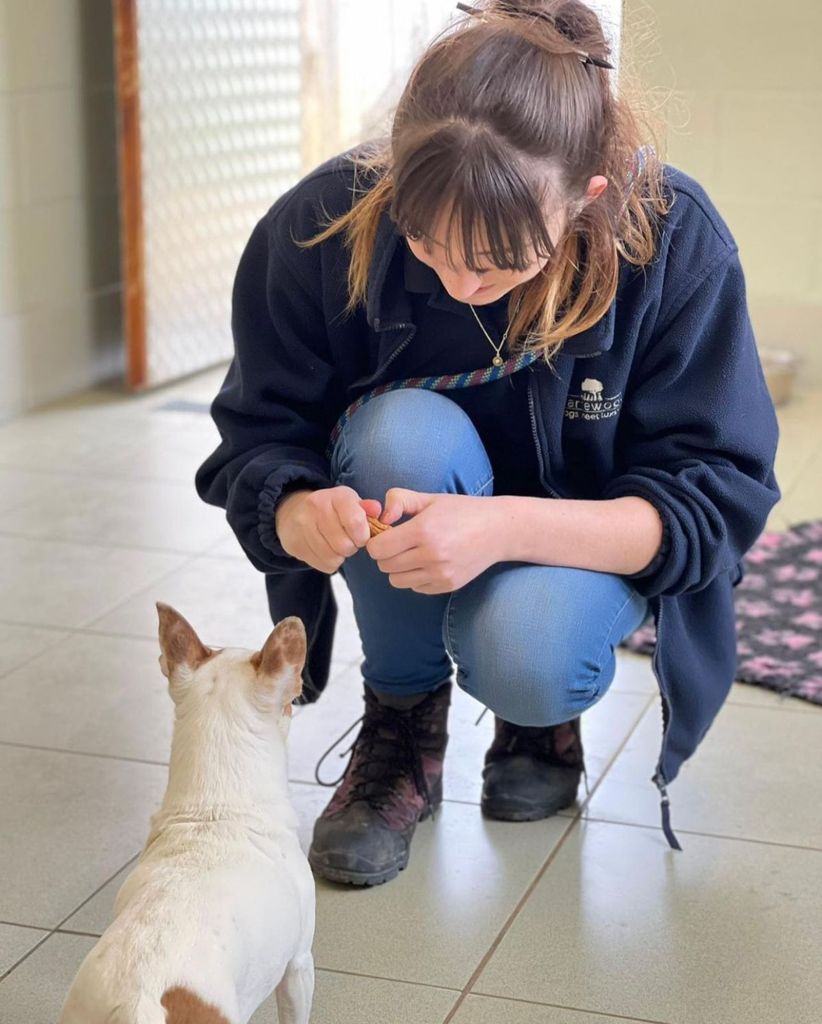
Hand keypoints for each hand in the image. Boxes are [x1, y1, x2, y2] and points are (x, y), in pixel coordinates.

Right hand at [275, 486, 381, 573]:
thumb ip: (368, 508)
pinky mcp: (295, 543)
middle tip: (348, 541)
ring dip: (340, 556)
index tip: (362, 536)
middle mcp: (317, 507)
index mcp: (337, 496)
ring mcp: (302, 525)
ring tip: (337, 546)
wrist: (295, 512)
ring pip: (332, 557)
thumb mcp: (352, 503)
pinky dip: (329, 563)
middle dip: (351, 547)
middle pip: (344, 545)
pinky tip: (326, 551)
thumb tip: (376, 510)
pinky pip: (322, 565)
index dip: (363, 536)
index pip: (356, 523)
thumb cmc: (333, 510)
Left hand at [366, 488, 502, 593]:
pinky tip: (427, 563)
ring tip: (411, 554)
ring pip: (396, 580)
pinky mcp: (448, 585)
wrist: (499, 530)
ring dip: (398, 568)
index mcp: (423, 530)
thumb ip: (399, 500)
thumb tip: (380, 518)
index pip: (378, 548)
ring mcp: (440, 574)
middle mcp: (431, 555)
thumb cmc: (462, 511)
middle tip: (397, 543)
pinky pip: (415, 588)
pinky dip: (415, 577)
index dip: (376, 541)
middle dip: (385, 554)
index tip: (385, 534)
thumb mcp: (430, 498)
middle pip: (384, 566)